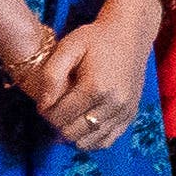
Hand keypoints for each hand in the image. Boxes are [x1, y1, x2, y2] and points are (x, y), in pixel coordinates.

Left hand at [27, 9, 156, 151]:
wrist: (130, 34)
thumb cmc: (96, 38)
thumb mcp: (68, 47)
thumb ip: (51, 75)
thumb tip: (44, 104)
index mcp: (95, 87)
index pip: (59, 117)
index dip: (45, 111)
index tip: (45, 99)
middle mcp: (113, 104)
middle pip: (72, 133)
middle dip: (58, 123)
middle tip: (57, 106)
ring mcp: (124, 112)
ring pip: (88, 142)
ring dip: (73, 133)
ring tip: (69, 115)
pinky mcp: (130, 115)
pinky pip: (107, 141)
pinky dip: (91, 139)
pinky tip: (83, 126)